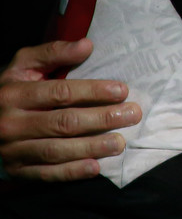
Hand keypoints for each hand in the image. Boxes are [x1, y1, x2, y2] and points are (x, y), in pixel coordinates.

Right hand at [0, 39, 140, 181]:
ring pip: (57, 150)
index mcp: (14, 94)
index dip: (93, 91)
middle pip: (63, 122)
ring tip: (120, 142)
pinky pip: (46, 173)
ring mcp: (12, 150)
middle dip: (102, 119)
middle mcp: (11, 124)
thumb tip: (87, 45)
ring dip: (92, 147)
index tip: (122, 90)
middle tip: (132, 115)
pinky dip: (71, 172)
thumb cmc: (11, 88)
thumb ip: (53, 53)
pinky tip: (95, 167)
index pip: (60, 93)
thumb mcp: (24, 65)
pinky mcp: (17, 170)